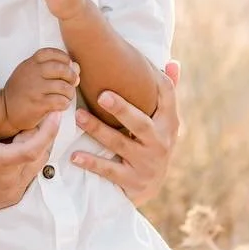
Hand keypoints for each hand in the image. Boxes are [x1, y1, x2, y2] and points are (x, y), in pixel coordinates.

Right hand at [0, 48, 78, 133]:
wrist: (5, 110)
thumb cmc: (21, 91)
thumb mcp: (31, 74)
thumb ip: (51, 68)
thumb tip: (76, 67)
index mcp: (30, 63)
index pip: (52, 53)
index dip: (64, 58)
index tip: (67, 66)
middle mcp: (32, 73)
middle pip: (61, 68)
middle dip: (71, 76)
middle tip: (72, 83)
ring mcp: (35, 89)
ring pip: (63, 86)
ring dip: (70, 92)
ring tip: (66, 96)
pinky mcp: (38, 104)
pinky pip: (60, 101)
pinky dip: (65, 103)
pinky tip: (61, 104)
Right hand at [0, 89, 58, 223]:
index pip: (34, 146)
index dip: (48, 130)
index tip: (55, 113)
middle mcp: (7, 180)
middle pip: (39, 153)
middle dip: (43, 133)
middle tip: (40, 114)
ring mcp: (10, 192)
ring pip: (37, 165)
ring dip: (39, 146)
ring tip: (31, 128)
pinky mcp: (9, 199)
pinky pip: (29, 176)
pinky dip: (31, 160)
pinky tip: (18, 147)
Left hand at [70, 61, 180, 206]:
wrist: (150, 187)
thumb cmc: (153, 143)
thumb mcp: (164, 122)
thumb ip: (167, 94)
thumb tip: (174, 62)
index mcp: (169, 124)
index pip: (168, 98)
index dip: (157, 80)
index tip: (136, 63)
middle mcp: (161, 143)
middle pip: (140, 123)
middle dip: (121, 109)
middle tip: (101, 95)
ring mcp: (147, 164)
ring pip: (120, 144)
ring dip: (98, 130)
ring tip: (78, 116)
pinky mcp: (132, 182)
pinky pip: (109, 170)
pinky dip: (91, 163)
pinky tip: (74, 155)